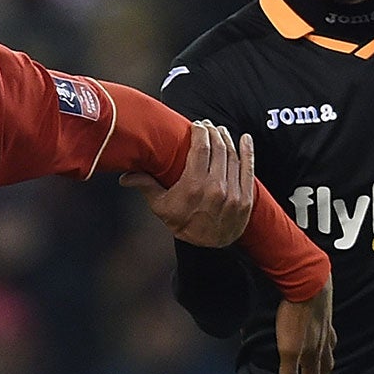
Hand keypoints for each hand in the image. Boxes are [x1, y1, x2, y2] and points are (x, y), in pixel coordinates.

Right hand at [121, 121, 254, 246]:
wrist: (210, 248)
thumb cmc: (184, 224)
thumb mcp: (162, 208)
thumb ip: (146, 187)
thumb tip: (124, 177)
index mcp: (194, 187)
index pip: (201, 149)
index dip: (201, 132)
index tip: (197, 125)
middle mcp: (215, 189)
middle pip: (218, 149)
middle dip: (213, 133)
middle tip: (208, 126)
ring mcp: (233, 194)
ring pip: (232, 156)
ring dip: (228, 139)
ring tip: (221, 131)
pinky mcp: (245, 199)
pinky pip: (248, 169)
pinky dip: (248, 152)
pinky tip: (245, 139)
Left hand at [274, 276, 334, 373]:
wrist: (309, 283)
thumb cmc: (296, 316)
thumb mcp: (288, 349)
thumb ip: (289, 373)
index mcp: (314, 354)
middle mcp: (324, 343)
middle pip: (324, 367)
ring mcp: (326, 327)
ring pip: (329, 349)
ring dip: (324, 360)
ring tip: (319, 363)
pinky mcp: (324, 313)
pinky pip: (328, 332)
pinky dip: (325, 340)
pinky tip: (321, 333)